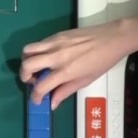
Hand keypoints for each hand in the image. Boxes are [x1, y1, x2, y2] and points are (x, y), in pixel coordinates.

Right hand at [19, 20, 133, 108]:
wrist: (113, 38)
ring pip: (27, 50)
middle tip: (33, 80)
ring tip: (36, 67)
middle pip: (27, 65)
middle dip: (24, 76)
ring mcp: (54, 43)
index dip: (35, 96)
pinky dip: (37, 52)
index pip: (41, 86)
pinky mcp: (56, 35)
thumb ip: (65, 91)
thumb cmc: (102, 61)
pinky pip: (38, 43)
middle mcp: (56, 57)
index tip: (37, 100)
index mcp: (65, 71)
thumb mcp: (85, 80)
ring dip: (27, 61)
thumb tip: (52, 103)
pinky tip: (48, 57)